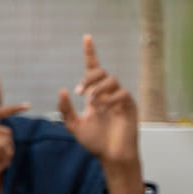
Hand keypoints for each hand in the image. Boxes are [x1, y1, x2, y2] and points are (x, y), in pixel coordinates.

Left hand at [58, 35, 143, 193]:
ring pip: (112, 80)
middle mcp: (107, 93)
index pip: (93, 69)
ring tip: (91, 102)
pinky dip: (111, 97)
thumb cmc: (95, 141)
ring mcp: (120, 98)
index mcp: (95, 95)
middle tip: (79, 92)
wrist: (111, 155)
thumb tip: (62, 90)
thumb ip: (65, 109)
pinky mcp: (130, 106)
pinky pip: (123, 92)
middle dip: (89, 78)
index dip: (90, 53)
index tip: (86, 37)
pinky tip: (104, 108)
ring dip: (98, 88)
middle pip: (101, 72)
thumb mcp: (74, 125)